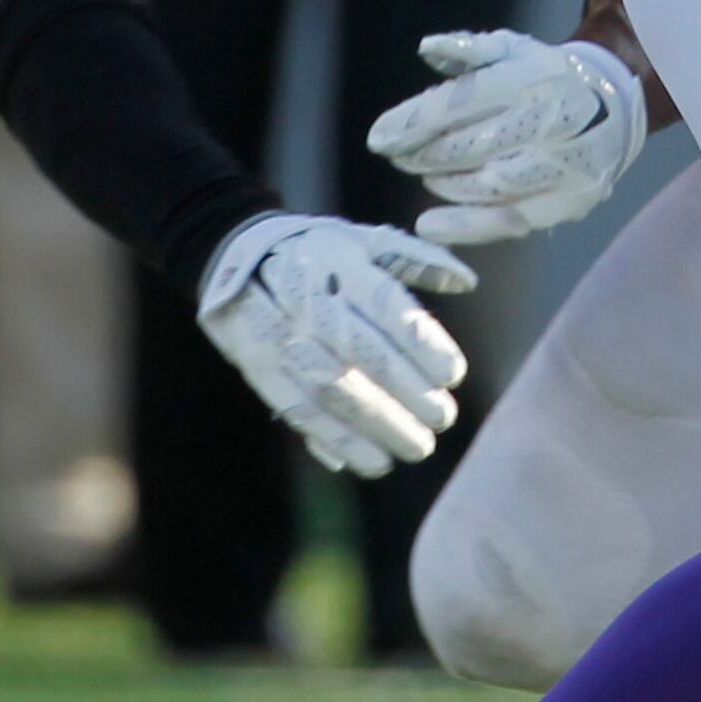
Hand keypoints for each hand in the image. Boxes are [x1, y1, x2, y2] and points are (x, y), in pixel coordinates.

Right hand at [194, 213, 474, 477]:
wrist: (232, 255)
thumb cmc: (319, 252)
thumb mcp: (364, 240)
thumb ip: (418, 259)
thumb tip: (468, 282)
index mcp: (337, 259)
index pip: (383, 302)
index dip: (420, 341)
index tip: (455, 372)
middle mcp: (306, 297)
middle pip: (360, 350)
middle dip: (406, 389)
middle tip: (444, 417)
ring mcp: (278, 334)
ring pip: (331, 388)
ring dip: (378, 424)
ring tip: (419, 446)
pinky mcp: (259, 367)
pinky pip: (299, 410)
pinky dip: (338, 441)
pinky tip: (375, 461)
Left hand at [368, 30, 646, 245]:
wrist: (616, 107)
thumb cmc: (547, 76)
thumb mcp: (513, 49)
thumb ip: (469, 49)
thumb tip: (427, 48)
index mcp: (535, 76)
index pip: (463, 101)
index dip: (415, 121)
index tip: (379, 137)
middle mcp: (554, 120)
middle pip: (472, 145)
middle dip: (424, 153)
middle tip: (396, 155)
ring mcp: (566, 164)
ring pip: (488, 185)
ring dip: (444, 183)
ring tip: (424, 174)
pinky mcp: (572, 200)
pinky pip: (511, 219)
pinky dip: (466, 225)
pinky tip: (430, 224)